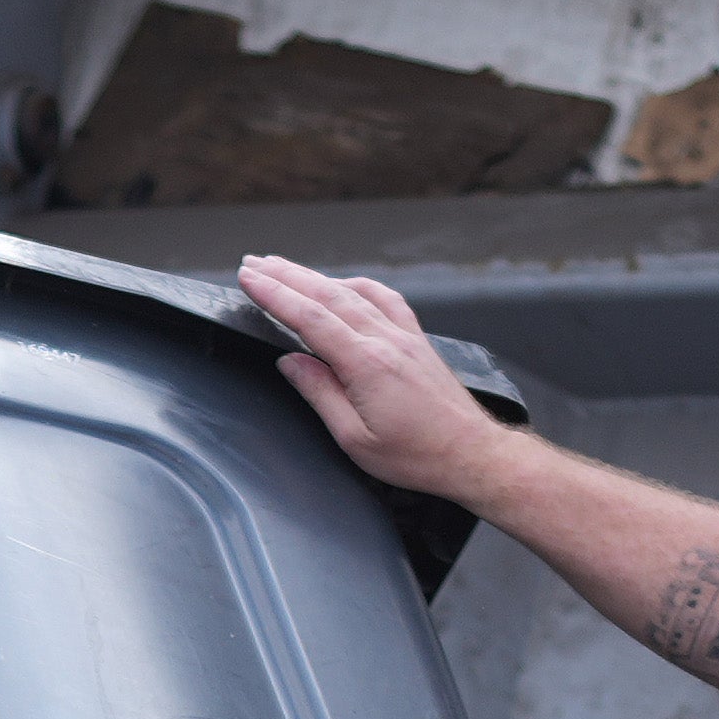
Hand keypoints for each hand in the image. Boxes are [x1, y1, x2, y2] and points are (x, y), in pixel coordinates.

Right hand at [236, 255, 507, 501]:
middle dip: (286, 276)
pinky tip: (344, 285)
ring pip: (353, 292)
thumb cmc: (416, 455)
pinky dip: (357, 286)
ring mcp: (404, 335)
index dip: (275, 295)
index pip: (310, 318)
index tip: (249, 278)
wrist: (470, 453)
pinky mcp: (417, 339)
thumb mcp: (354, 438)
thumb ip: (320, 394)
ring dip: (316, 277)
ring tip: (286, 268)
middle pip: (327, 295)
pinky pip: (384, 298)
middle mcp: (386, 340)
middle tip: (254, 263)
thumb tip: (290, 362)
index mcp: (366, 364)